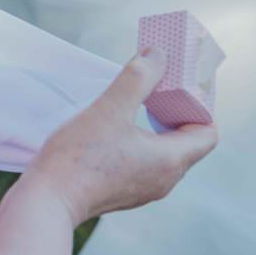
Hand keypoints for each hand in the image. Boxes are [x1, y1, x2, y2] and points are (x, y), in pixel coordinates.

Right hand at [22, 48, 218, 227]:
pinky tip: (113, 134)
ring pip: (163, 156)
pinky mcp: (123, 195)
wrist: (47, 200)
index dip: (199, 107)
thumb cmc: (79, 156)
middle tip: (155, 92)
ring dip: (155, 132)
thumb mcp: (110, 108)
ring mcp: (144, 191)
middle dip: (174, 115)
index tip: (178, 88)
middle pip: (186, 143)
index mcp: (171, 160)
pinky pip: (144, 167)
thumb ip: (139, 78)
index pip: (208, 132)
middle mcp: (165, 180)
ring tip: (132, 110)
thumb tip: (159, 55)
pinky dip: (138, 147)